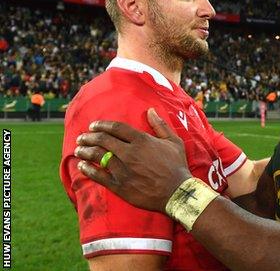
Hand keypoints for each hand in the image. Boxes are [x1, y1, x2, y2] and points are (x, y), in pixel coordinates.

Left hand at [74, 108, 191, 211]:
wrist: (177, 192)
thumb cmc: (177, 166)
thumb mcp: (174, 142)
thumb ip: (160, 125)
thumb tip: (151, 110)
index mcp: (142, 140)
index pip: (116, 128)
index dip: (102, 125)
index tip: (94, 125)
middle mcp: (130, 153)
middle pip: (103, 140)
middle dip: (89, 136)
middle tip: (82, 137)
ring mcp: (123, 170)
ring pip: (97, 156)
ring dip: (85, 151)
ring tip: (79, 149)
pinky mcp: (119, 185)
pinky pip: (98, 176)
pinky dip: (87, 169)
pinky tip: (81, 166)